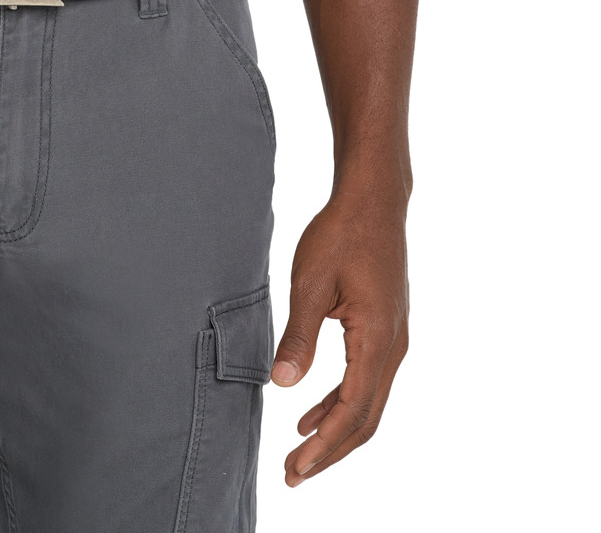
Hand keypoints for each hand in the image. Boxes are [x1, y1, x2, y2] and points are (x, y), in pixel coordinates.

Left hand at [270, 187, 408, 484]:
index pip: (352, 411)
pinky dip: (340, 403)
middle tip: (293, 474)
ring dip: (335, 431)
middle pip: (365, 419)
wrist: (373, 200)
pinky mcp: (386, 330)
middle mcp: (393, 348)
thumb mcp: (310, 283)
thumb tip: (281, 385)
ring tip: (299, 452)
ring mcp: (394, 340)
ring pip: (368, 403)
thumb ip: (299, 337)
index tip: (296, 467)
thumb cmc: (340, 234)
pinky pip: (366, 381)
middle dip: (330, 451)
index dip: (324, 446)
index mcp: (376, 340)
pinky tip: (311, 412)